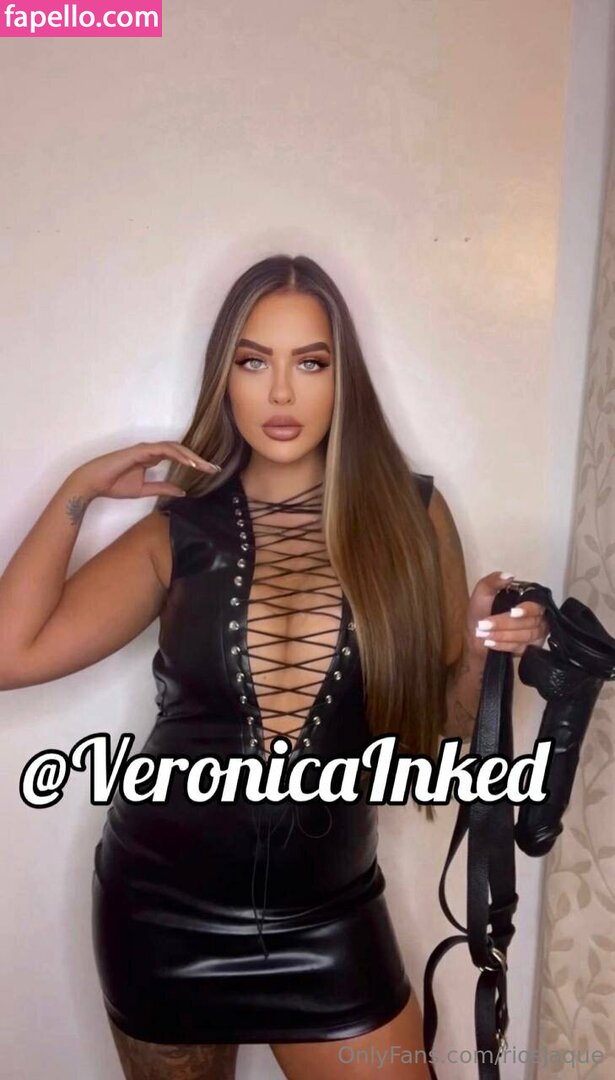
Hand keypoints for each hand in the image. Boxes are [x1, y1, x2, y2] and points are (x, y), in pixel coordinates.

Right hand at [68, 441, 219, 500]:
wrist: (93, 483)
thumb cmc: (114, 485)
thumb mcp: (144, 490)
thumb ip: (162, 488)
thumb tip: (183, 491)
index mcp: (151, 457)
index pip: (178, 457)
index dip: (195, 463)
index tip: (210, 472)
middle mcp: (151, 450)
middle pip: (181, 451)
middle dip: (199, 459)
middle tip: (215, 468)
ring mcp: (146, 448)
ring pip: (175, 448)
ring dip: (192, 456)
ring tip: (205, 467)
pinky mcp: (141, 450)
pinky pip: (164, 450)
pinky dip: (179, 455)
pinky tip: (190, 464)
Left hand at [464, 571, 548, 660]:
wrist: (475, 638)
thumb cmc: (480, 613)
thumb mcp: (482, 594)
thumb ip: (492, 581)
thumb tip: (509, 576)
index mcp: (527, 598)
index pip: (536, 604)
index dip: (527, 609)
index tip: (512, 612)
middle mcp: (537, 615)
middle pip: (529, 622)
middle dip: (504, 624)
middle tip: (483, 625)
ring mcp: (537, 632)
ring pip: (526, 635)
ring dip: (502, 635)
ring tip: (483, 634)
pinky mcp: (531, 647)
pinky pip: (523, 648)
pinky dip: (505, 645)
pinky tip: (491, 643)